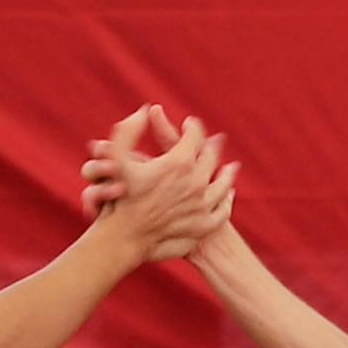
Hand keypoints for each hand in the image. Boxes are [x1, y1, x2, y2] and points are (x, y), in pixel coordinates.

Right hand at [91, 109, 234, 263]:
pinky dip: (226, 200)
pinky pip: (223, 209)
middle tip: (214, 141)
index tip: (190, 124)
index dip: (192, 126)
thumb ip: (128, 131)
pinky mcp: (205, 225)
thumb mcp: (116, 159)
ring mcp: (203, 205)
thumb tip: (145, 109)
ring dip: (227, 173)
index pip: (195, 135)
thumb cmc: (118, 198)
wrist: (125, 238)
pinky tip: (227, 196)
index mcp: (179, 162)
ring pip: (224, 184)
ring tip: (231, 168)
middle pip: (212, 157)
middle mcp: (196, 182)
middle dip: (211, 146)